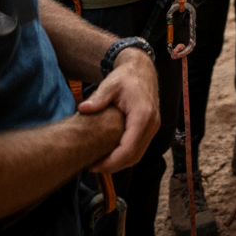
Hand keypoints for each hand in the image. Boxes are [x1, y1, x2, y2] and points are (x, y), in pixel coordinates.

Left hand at [78, 46, 159, 172]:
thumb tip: (82, 109)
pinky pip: (140, 148)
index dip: (111, 162)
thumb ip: (98, 98)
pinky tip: (111, 154)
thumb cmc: (125, 76)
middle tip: (93, 167)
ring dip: (120, 163)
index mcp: (143, 115)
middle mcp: (152, 123)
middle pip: (134, 156)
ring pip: (138, 155)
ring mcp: (154, 126)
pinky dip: (126, 156)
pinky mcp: (151, 127)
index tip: (93, 166)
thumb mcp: (110, 84)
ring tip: (100, 163)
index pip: (129, 149)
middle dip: (113, 166)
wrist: (142, 69)